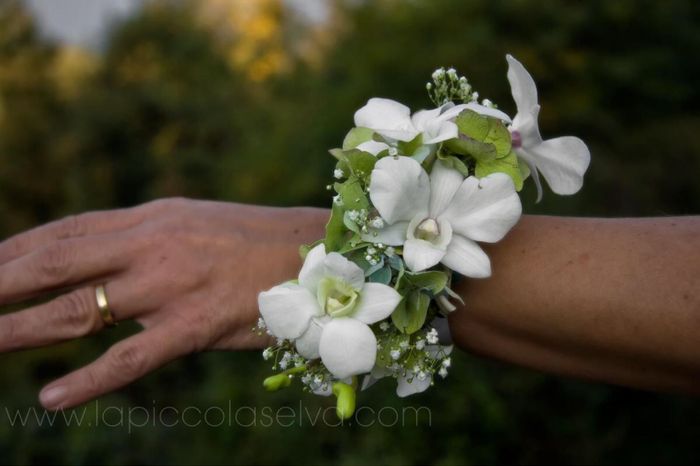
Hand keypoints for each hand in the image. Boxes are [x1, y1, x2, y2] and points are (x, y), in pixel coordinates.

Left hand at [0, 198, 325, 409]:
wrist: (315, 250)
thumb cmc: (254, 240)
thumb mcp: (193, 225)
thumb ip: (144, 238)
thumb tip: (96, 256)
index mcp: (151, 218)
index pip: (64, 231)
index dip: (12, 250)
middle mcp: (153, 244)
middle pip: (56, 263)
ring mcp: (172, 284)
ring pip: (81, 308)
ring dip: (20, 329)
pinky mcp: (197, 324)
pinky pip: (134, 356)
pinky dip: (90, 380)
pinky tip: (53, 399)